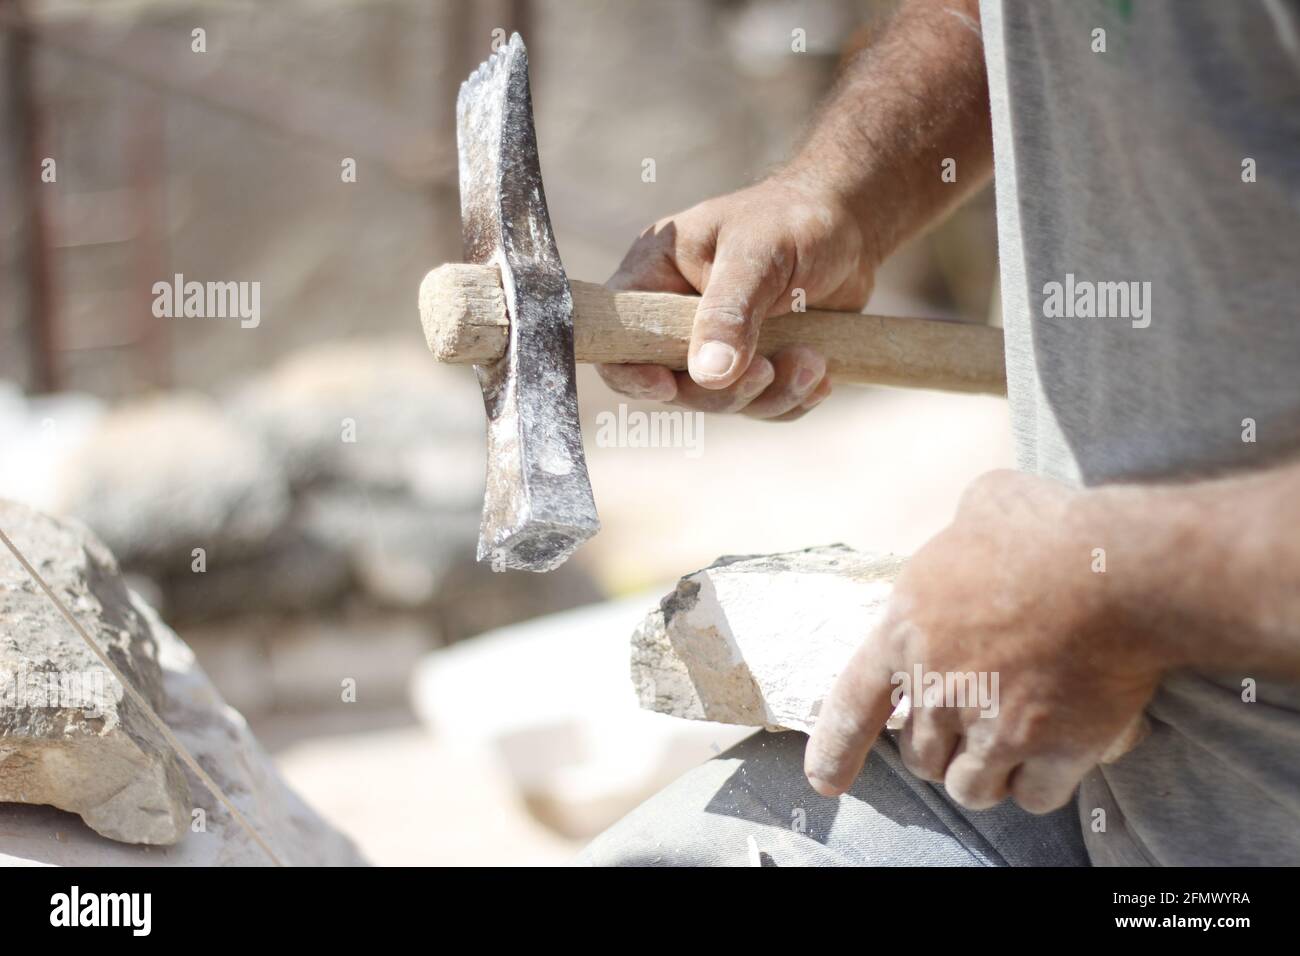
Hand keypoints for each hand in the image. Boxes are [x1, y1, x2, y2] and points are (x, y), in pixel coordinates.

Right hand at [597, 175, 877, 419]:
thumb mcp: (758, 254)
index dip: (632, 372)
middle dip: (723, 392)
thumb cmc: (793, 220)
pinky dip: (792, 399)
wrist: (848, 224)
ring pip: (722, 402)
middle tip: (770, 368)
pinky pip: (762, 406)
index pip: (619, 338)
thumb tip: (708, 375)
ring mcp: (715, 348)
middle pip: (674, 387)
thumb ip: (729, 312)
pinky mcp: (754, 365)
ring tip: (813, 362)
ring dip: (770, 396)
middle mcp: (676, 319)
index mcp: (655, 277)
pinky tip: (820, 372)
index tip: (668, 385)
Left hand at [805, 470, 1161, 812]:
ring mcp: (994, 727)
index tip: (824, 782)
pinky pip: (1033, 796)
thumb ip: (959, 537)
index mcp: (905, 631)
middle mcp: (939, 688)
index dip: (835, 749)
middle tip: (971, 724)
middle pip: (920, 755)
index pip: (853, 706)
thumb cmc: (1048, 529)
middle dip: (941, 747)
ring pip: (971, 788)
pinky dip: (1040, 784)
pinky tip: (1056, 758)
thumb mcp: (982, 506)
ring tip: (1009, 749)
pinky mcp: (1054, 751)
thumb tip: (972, 534)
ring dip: (986, 774)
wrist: (1119, 568)